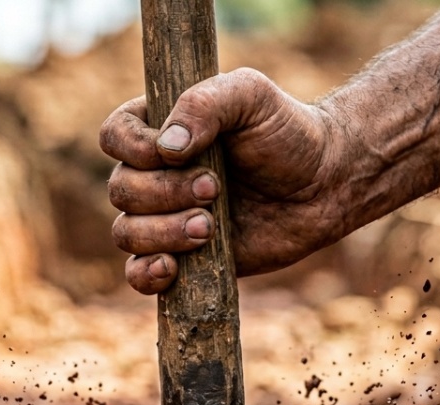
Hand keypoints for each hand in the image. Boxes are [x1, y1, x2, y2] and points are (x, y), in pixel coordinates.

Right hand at [100, 68, 350, 293]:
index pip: (114, 136)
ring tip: (209, 228)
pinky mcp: (182, 257)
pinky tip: (172, 268)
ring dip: (163, 232)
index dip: (134, 149)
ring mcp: (165, 217)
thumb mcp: (251, 95)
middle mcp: (156, 173)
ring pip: (126, 233)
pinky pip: (137, 274)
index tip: (178, 154)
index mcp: (160, 128)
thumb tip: (166, 149)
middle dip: (165, 194)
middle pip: (121, 189)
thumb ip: (205, 103)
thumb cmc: (288, 133)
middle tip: (215, 190)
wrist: (324, 185)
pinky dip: (145, 275)